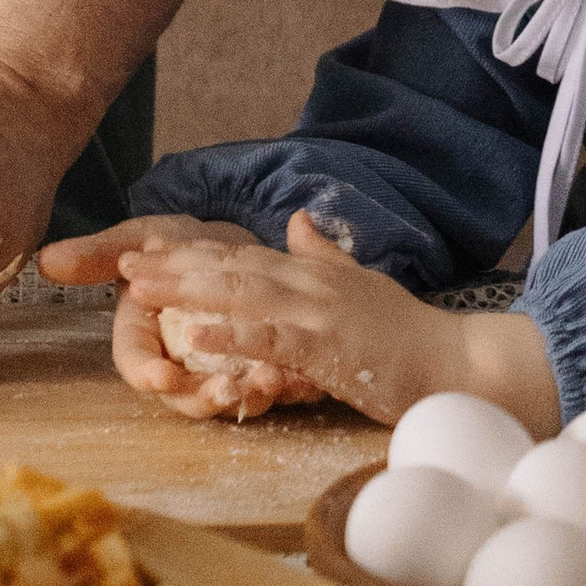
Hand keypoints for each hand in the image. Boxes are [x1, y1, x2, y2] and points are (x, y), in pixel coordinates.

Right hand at [38, 214, 286, 416]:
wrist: (228, 245)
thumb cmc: (177, 245)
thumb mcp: (136, 239)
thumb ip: (97, 255)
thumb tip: (46, 261)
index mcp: (145, 339)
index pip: (138, 366)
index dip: (148, 375)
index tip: (163, 377)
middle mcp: (180, 365)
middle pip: (186, 398)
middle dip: (206, 399)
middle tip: (229, 390)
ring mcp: (219, 372)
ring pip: (231, 400)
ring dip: (251, 397)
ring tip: (271, 381)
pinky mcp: (257, 371)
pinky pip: (271, 390)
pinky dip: (288, 388)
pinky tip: (304, 378)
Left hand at [113, 212, 559, 431]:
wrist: (462, 365)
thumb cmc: (411, 337)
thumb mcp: (362, 288)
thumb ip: (326, 256)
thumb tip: (301, 221)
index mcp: (313, 273)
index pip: (242, 257)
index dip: (191, 253)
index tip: (145, 250)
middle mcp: (311, 283)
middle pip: (230, 267)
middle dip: (173, 265)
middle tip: (122, 262)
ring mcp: (319, 312)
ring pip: (241, 294)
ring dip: (185, 289)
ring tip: (137, 288)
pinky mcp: (329, 347)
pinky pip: (269, 339)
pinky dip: (228, 334)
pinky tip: (190, 336)